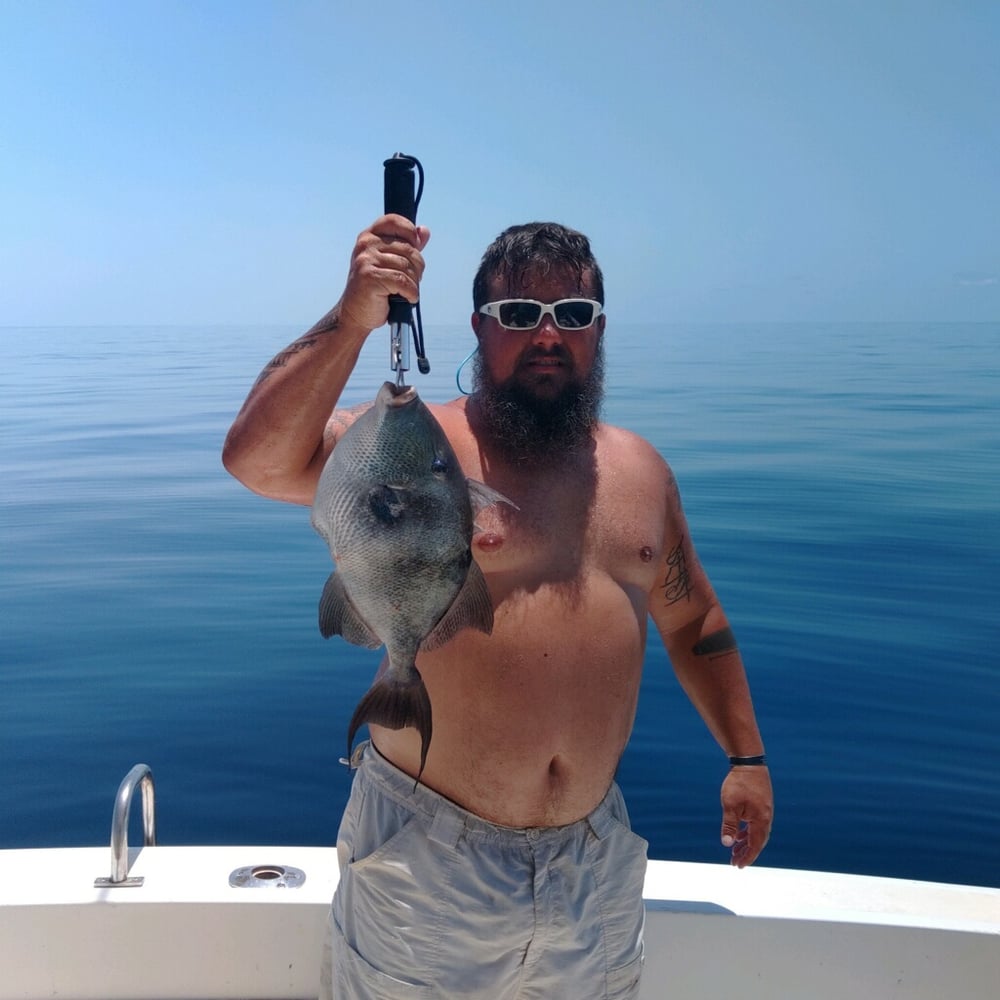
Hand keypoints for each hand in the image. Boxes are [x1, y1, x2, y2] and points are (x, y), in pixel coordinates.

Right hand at [338, 215, 430, 332]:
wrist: (355, 313)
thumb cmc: (375, 289)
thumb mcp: (390, 263)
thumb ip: (407, 246)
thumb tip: (424, 231)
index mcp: (369, 236)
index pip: (394, 221)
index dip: (410, 233)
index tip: (415, 248)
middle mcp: (366, 245)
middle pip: (408, 249)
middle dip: (417, 268)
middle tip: (412, 281)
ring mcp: (366, 260)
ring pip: (407, 267)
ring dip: (414, 283)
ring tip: (407, 292)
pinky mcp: (369, 277)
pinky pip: (402, 282)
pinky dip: (411, 293)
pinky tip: (408, 298)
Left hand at [720, 766, 772, 867]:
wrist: (749, 762)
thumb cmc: (738, 783)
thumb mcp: (730, 805)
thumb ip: (730, 825)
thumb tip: (727, 844)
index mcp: (761, 820)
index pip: (755, 845)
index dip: (747, 857)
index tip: (738, 866)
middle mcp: (766, 817)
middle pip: (758, 841)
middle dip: (747, 853)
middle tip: (735, 862)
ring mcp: (765, 810)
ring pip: (757, 832)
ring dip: (747, 842)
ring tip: (735, 851)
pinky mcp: (762, 804)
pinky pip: (756, 823)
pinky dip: (748, 831)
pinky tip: (740, 834)